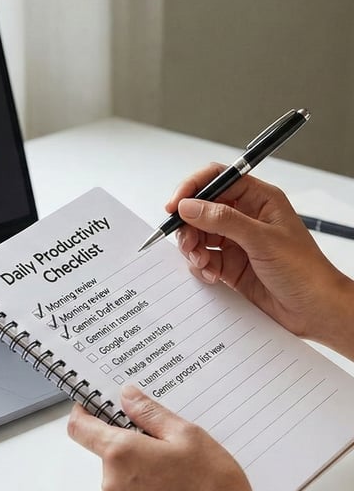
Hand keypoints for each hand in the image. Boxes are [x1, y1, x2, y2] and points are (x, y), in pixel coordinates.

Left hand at [67, 387, 351, 490]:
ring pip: (121, 473)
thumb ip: (150, 412)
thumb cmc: (213, 489)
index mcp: (120, 454)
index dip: (83, 411)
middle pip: (105, 449)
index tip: (92, 402)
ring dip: (139, 464)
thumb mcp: (186, 435)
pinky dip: (146, 486)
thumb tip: (127, 396)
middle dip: (127, 438)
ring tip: (176, 465)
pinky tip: (177, 487)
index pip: (79, 427)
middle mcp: (113, 482)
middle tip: (161, 436)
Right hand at [167, 164, 353, 356]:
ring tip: (202, 262)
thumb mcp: (262, 240)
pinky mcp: (229, 264)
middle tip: (187, 242)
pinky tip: (212, 274)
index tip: (175, 205)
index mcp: (259, 200)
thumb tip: (189, 206)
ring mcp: (236, 241)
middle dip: (188, 225)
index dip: (193, 188)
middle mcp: (245, 217)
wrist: (315, 310)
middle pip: (201, 209)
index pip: (218, 180)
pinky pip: (202, 258)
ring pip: (198, 234)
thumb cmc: (305, 271)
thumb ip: (223, 220)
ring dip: (193, 248)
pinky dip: (200, 266)